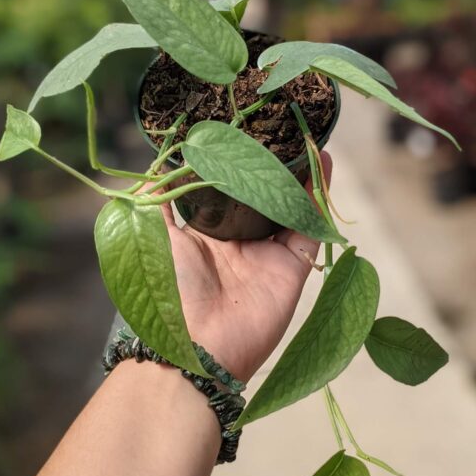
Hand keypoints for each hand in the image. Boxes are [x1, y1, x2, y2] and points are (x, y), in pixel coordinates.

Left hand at [162, 153, 331, 382]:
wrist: (196, 346)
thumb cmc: (168, 288)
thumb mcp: (152, 236)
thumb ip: (157, 200)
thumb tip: (159, 161)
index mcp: (205, 232)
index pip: (226, 189)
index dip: (237, 163)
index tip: (246, 131)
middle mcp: (239, 240)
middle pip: (262, 195)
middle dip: (273, 165)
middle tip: (283, 129)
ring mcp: (267, 253)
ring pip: (289, 205)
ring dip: (301, 174)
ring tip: (308, 138)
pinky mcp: (292, 266)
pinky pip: (310, 227)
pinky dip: (318, 197)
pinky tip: (323, 164)